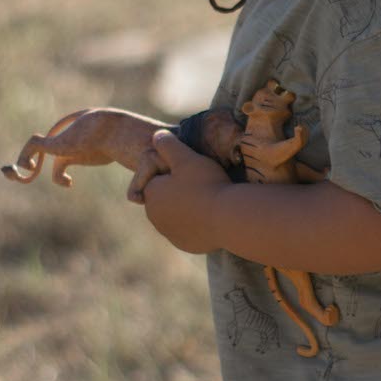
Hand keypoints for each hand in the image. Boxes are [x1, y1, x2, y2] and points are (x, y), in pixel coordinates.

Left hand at [141, 130, 230, 252]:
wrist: (228, 218)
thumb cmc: (206, 184)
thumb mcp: (186, 157)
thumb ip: (168, 144)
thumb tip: (156, 136)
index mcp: (151, 193)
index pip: (159, 178)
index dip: (176, 172)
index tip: (194, 172)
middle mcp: (154, 216)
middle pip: (167, 197)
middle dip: (179, 191)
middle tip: (204, 185)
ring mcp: (169, 232)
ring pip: (177, 214)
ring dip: (187, 208)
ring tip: (210, 199)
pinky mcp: (184, 244)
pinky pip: (189, 230)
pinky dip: (196, 224)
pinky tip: (211, 216)